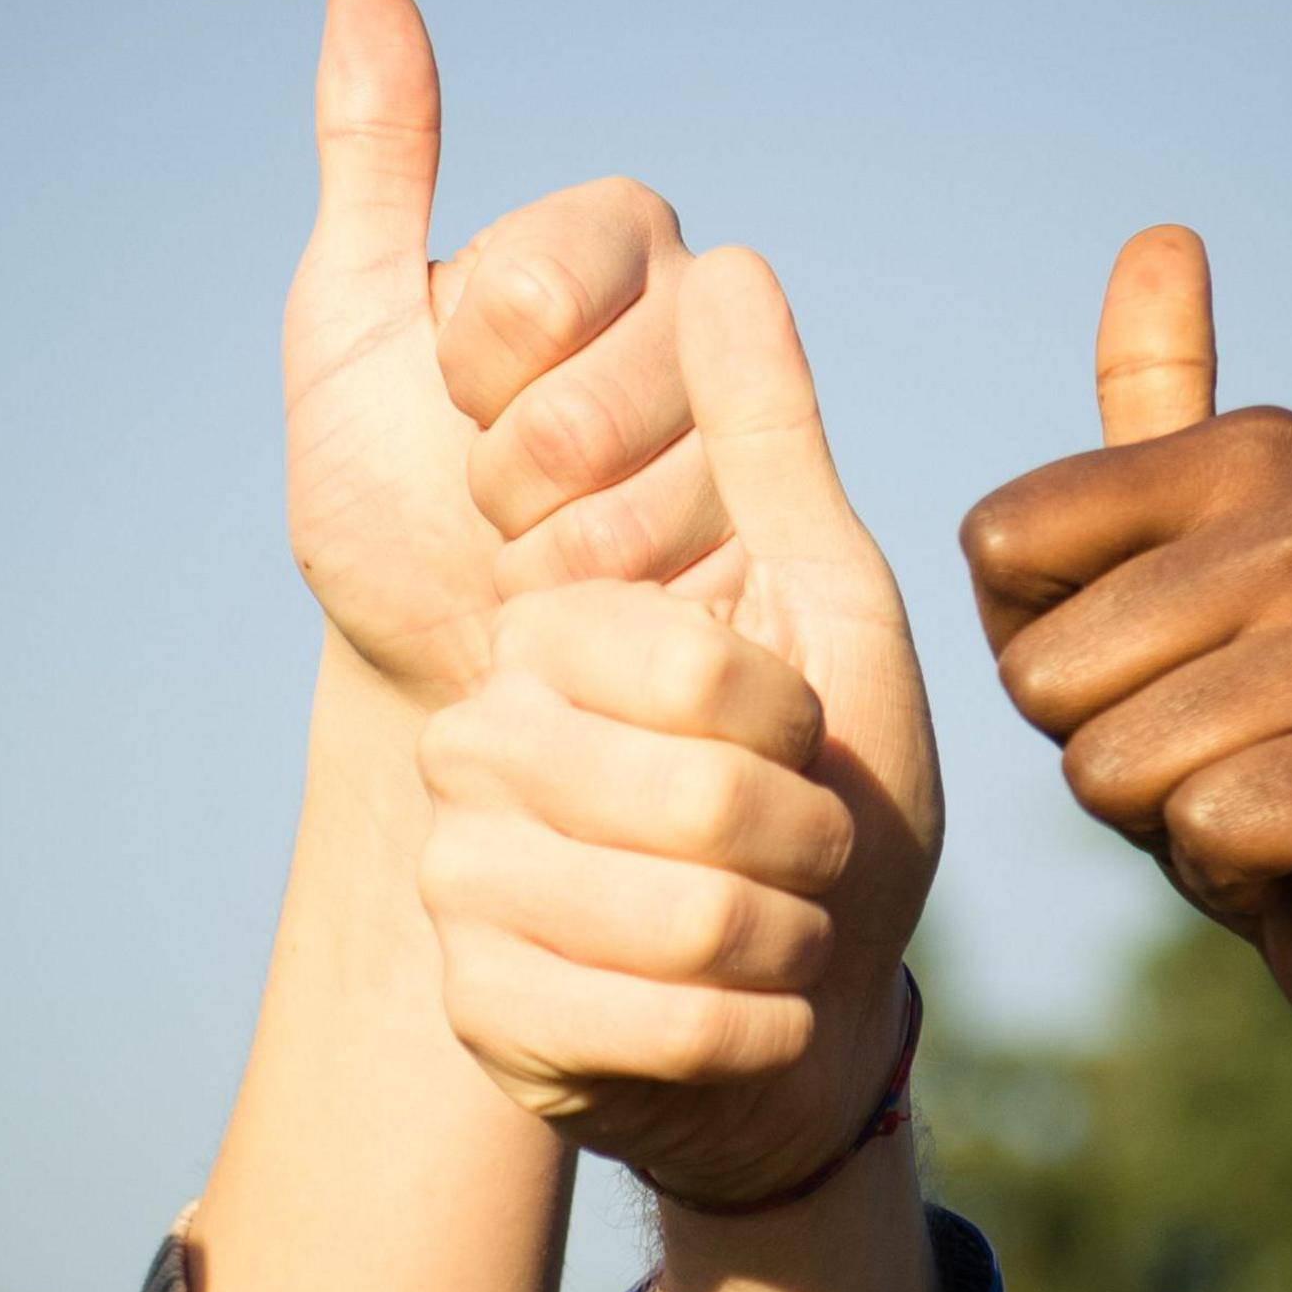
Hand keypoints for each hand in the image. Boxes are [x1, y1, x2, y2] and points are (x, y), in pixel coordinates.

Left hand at [281, 0, 732, 707]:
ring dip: (554, 552)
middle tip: (492, 491)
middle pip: (597, 400)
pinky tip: (596, 603)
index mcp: (609, 242)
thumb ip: (373, 162)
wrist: (435, 661)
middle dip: (505, 476)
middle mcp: (703, 316)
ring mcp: (754, 435)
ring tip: (540, 550)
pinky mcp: (779, 546)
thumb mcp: (346, 329)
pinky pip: (689, 574)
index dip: (467, 368)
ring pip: (650, 496)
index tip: (448, 396)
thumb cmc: (385, 498)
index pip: (538, 285)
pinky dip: (609, 606)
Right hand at [420, 250, 939, 1204]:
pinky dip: (757, 1029)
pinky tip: (746, 1014)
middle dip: (808, 841)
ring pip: (688, 921)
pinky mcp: (481, 1015)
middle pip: (696, 797)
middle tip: (804, 851)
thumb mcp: (828, 606)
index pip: (686, 661)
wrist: (802, 1006)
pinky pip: (664, 1027)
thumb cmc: (828, 792)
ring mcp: (463, 885)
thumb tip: (731, 262)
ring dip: (792, 941)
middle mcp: (477, 743)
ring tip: (782, 930)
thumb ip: (769, 448)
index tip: (794, 740)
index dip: (791, 721)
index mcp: (549, 634)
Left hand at [959, 225, 1291, 1055]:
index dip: (1037, 636)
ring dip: (1156, 810)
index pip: (998, 545)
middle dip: (1093, 739)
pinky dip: (1227, 866)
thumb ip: (1152, 407)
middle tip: (1200, 744)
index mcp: (1260, 449)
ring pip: (1114, 757)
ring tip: (1248, 791)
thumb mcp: (1156, 561)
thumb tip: (1164, 236)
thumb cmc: (1238, 727)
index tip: (1145, 654)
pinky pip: (1207, 825)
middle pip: (1046, 666)